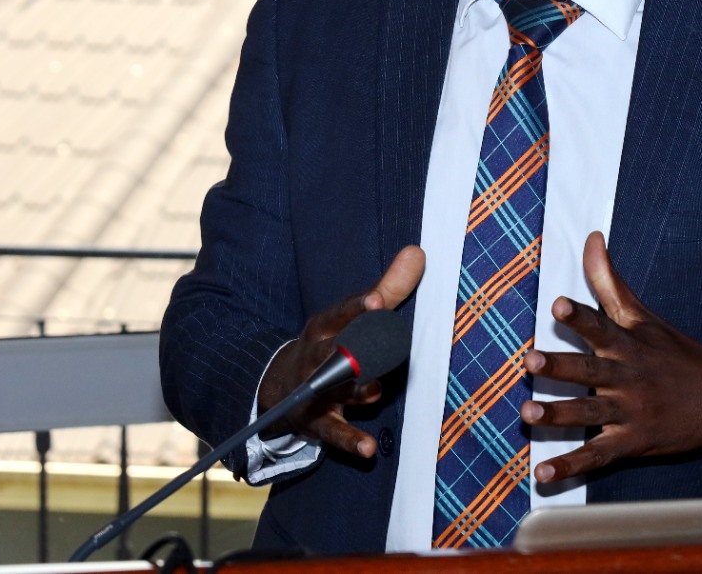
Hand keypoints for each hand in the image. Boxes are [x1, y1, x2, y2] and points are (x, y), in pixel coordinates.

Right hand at [257, 244, 424, 457]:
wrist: (283, 386)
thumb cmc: (332, 342)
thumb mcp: (352, 315)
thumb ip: (389, 287)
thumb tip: (418, 252)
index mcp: (326, 326)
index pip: (343, 313)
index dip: (359, 308)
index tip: (377, 300)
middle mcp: (318, 356)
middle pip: (336, 351)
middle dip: (353, 348)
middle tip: (373, 347)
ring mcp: (316, 390)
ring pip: (336, 389)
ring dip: (355, 390)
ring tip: (374, 390)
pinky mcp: (319, 420)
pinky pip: (335, 432)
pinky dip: (351, 440)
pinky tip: (367, 449)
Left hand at [522, 231, 701, 482]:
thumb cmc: (677, 353)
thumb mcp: (645, 316)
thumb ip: (609, 281)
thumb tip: (591, 237)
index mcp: (629, 344)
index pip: (602, 325)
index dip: (580, 316)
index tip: (559, 305)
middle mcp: (628, 377)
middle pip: (591, 371)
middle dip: (560, 367)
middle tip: (530, 361)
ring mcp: (631, 412)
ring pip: (591, 413)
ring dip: (559, 415)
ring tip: (528, 414)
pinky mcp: (633, 443)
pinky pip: (598, 456)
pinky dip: (571, 467)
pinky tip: (544, 474)